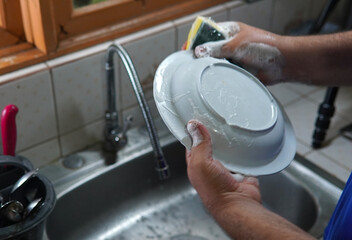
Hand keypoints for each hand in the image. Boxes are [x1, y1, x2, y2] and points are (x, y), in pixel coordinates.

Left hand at [185, 120, 314, 238]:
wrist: (238, 205)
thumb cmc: (215, 191)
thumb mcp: (201, 163)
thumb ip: (198, 144)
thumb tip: (193, 127)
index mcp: (196, 165)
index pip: (192, 144)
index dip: (193, 132)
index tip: (197, 118)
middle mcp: (210, 167)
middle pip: (211, 145)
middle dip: (214, 135)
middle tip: (216, 121)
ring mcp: (226, 169)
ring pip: (227, 150)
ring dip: (229, 143)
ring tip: (231, 129)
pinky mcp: (241, 171)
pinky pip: (242, 157)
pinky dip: (244, 152)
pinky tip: (244, 143)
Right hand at [194, 22, 284, 84]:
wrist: (281, 64)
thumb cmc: (262, 47)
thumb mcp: (237, 45)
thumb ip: (217, 49)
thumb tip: (197, 51)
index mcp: (229, 31)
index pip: (206, 32)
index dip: (195, 39)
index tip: (186, 49)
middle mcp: (229, 44)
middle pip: (208, 49)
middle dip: (199, 55)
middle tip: (188, 64)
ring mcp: (232, 58)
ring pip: (214, 62)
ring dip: (208, 67)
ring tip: (198, 74)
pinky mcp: (236, 71)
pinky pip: (222, 73)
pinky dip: (216, 76)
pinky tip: (211, 81)